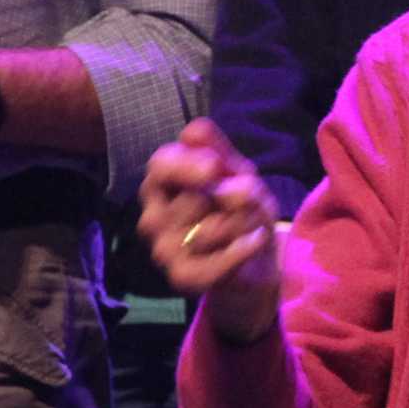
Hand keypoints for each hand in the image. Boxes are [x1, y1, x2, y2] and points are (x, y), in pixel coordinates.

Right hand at [137, 120, 281, 337]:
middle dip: (234, 198)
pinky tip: (253, 243)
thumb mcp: (237, 173)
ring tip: (250, 225)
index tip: (214, 168)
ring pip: (211, 229)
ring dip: (245, 223)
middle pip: (195, 198)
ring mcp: (163, 250)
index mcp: (161, 184)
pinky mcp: (182, 278)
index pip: (161, 165)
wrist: (255, 258)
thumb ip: (218, 151)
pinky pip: (220, 261)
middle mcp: (152, 218)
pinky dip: (245, 249)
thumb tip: (194, 130)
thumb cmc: (241, 208)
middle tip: (246, 204)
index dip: (187, 165)